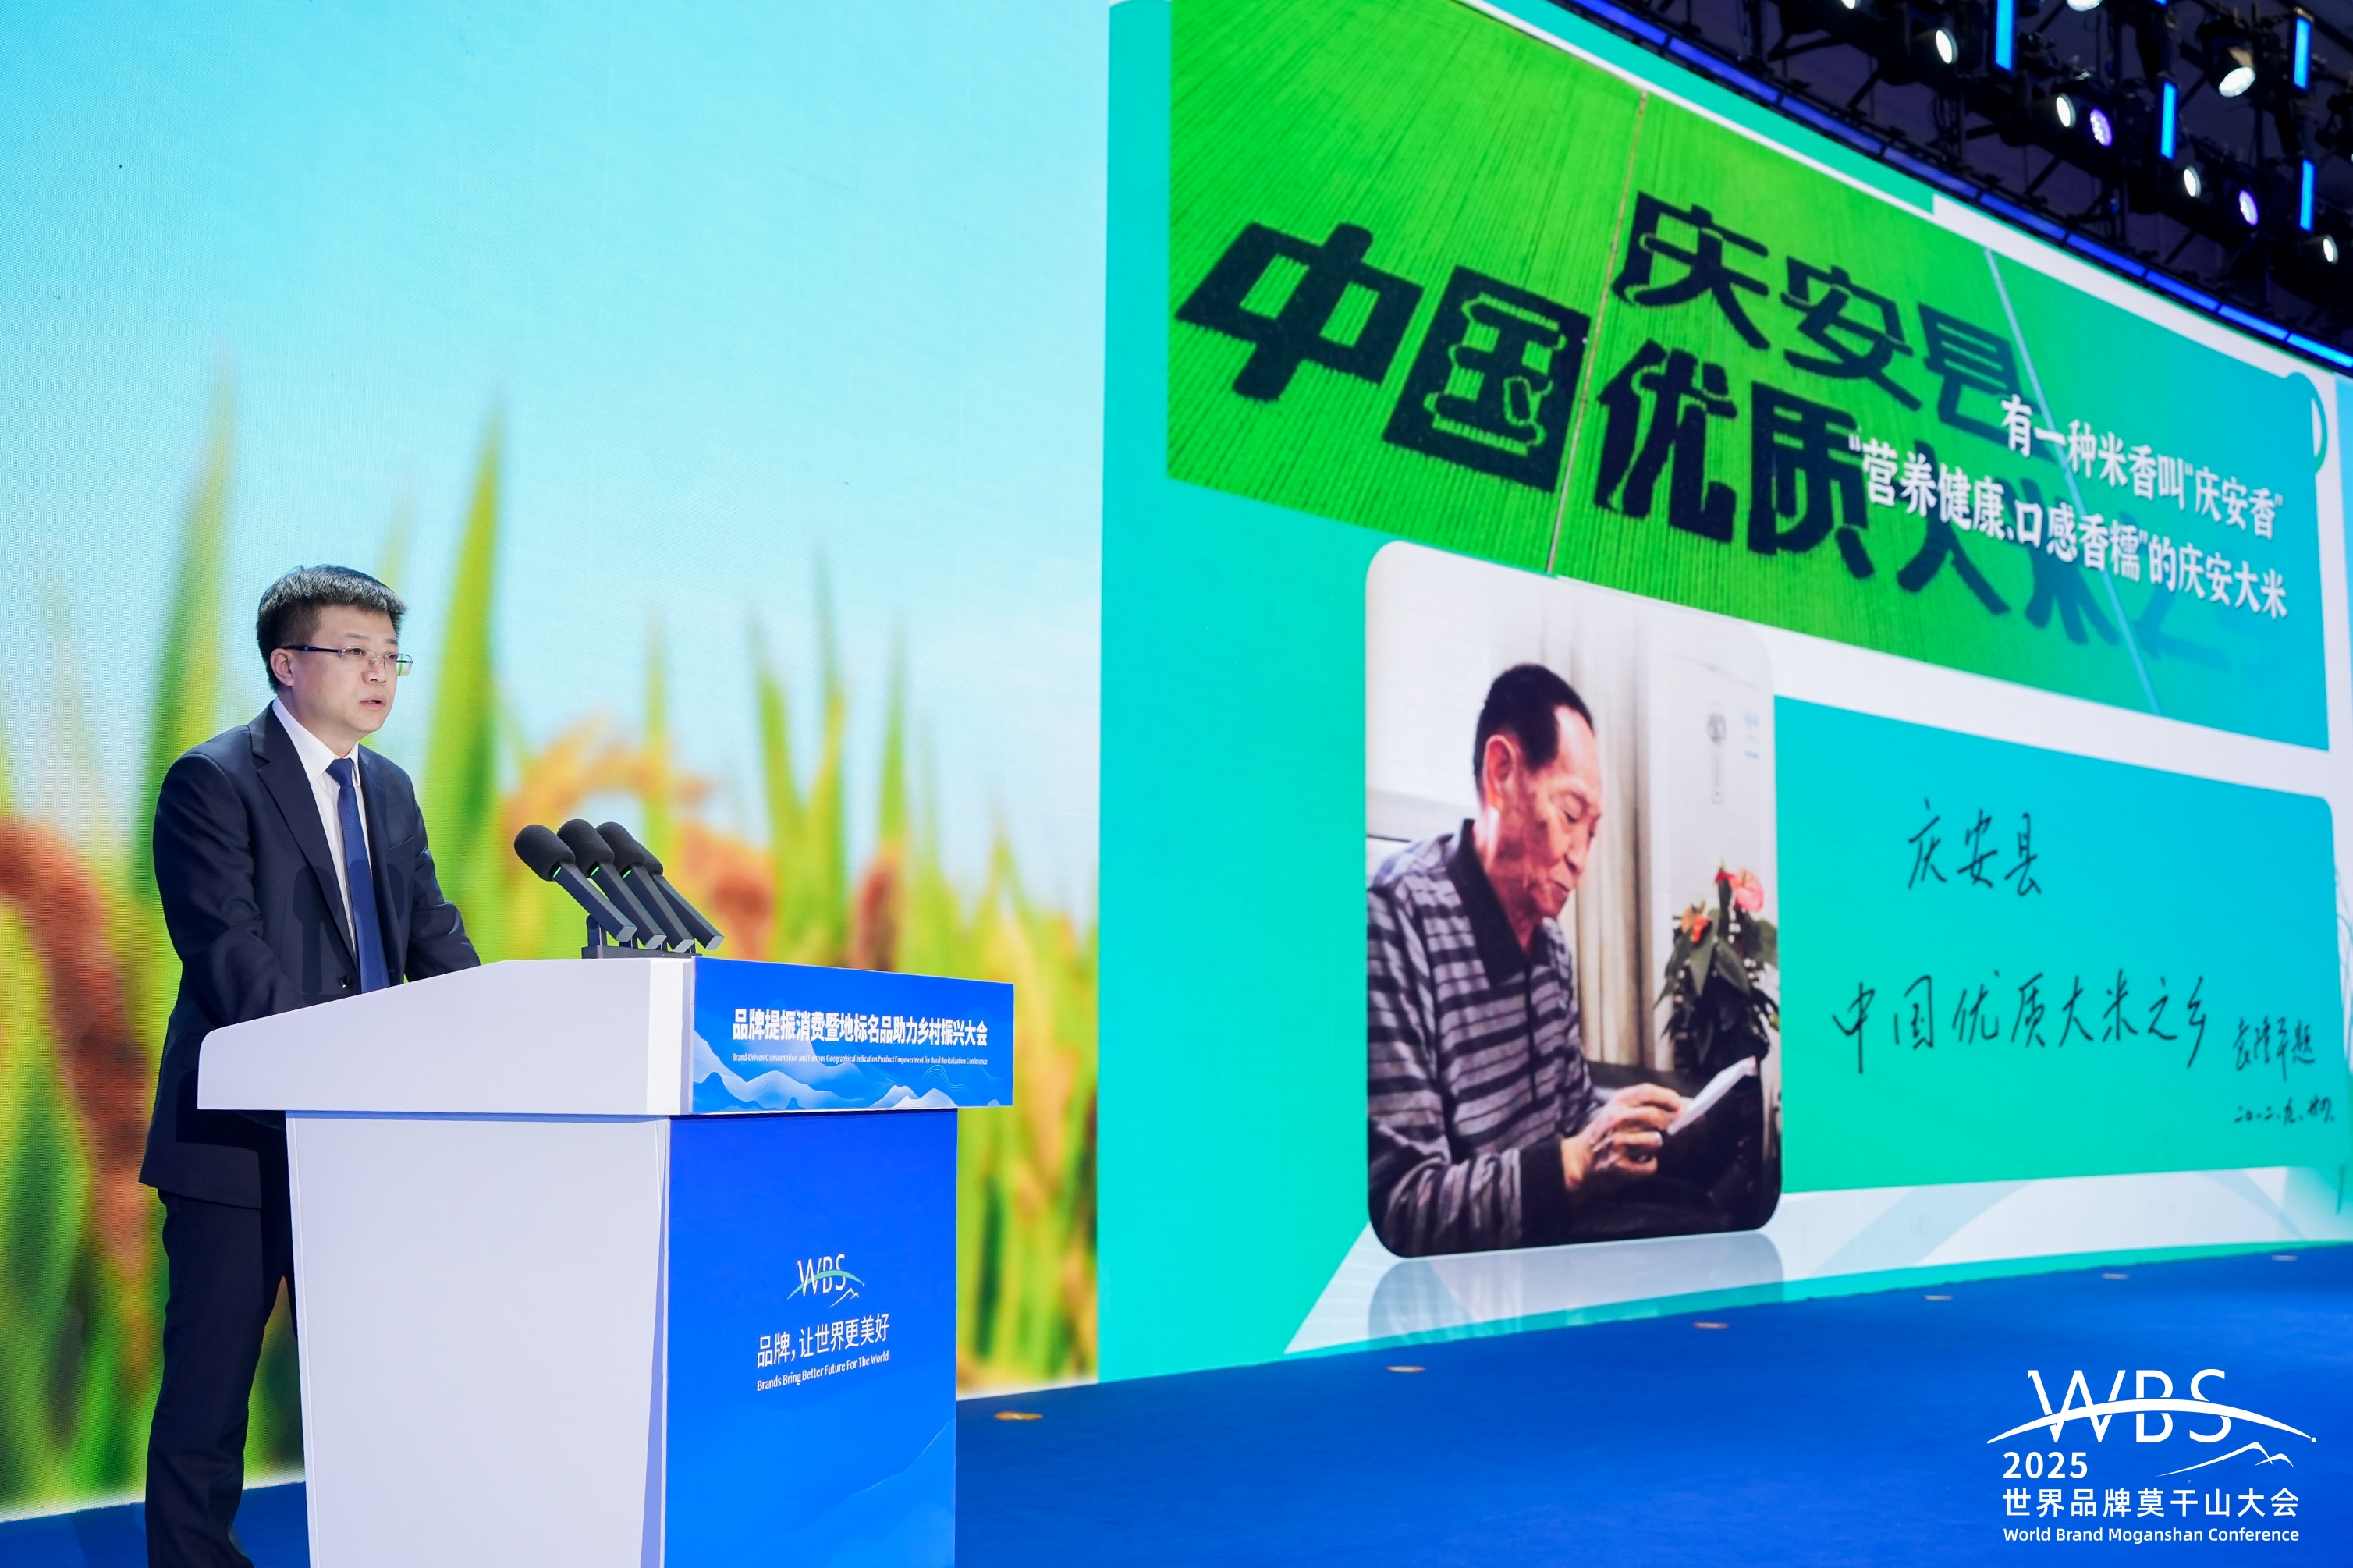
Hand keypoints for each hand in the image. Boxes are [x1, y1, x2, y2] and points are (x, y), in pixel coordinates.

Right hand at [1560, 1083, 1684, 1194]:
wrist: (1578, 1162)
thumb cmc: (1605, 1134)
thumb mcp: (1618, 1112)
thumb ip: (1647, 1106)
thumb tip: (1688, 1107)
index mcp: (1617, 1103)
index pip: (1647, 1092)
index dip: (1668, 1097)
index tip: (1681, 1104)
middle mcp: (1616, 1120)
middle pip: (1656, 1116)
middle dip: (1668, 1124)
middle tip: (1668, 1130)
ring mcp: (1617, 1143)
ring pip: (1655, 1141)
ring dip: (1656, 1146)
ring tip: (1647, 1147)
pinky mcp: (1619, 1166)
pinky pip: (1650, 1165)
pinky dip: (1649, 1166)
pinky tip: (1639, 1162)